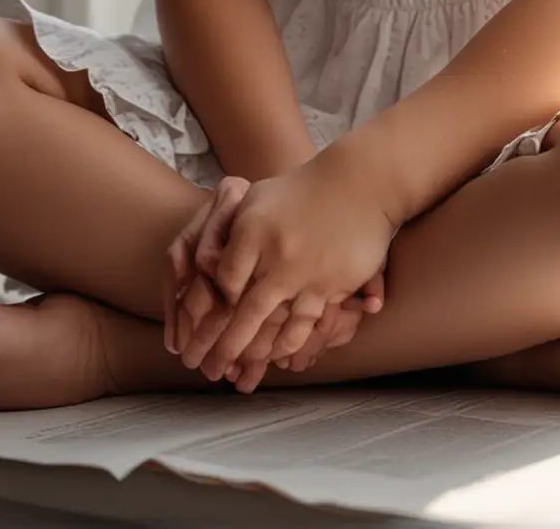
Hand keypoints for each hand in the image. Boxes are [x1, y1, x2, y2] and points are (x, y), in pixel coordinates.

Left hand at [177, 153, 395, 378]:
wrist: (357, 184)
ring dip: (256, 356)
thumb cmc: (300, 191)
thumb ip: (229, 231)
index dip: (211, 307)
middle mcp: (276, 255)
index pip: (223, 281)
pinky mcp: (331, 286)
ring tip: (241, 376)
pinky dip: (291, 346)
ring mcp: (305, 274)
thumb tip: (202, 265)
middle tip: (208, 370)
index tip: (203, 323)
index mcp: (253, 230)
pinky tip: (280, 359)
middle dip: (223, 348)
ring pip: (274, 328)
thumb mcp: (255, 198)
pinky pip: (307, 325)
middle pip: (243, 314)